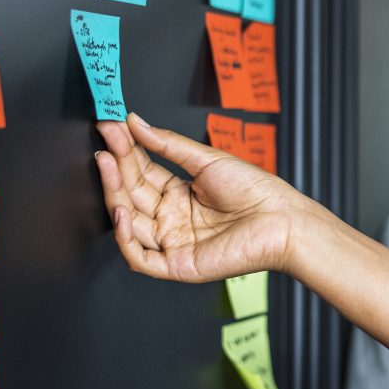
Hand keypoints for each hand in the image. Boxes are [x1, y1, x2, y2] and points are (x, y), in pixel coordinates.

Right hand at [94, 113, 299, 281]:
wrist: (282, 219)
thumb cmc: (257, 192)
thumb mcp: (207, 160)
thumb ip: (169, 145)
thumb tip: (137, 123)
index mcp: (180, 196)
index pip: (142, 173)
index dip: (125, 152)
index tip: (111, 127)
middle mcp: (172, 219)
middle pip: (132, 195)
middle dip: (116, 169)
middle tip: (105, 143)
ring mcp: (173, 243)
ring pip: (129, 224)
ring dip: (114, 195)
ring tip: (109, 165)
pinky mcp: (177, 265)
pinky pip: (140, 258)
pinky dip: (125, 238)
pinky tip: (121, 211)